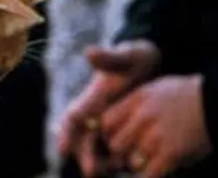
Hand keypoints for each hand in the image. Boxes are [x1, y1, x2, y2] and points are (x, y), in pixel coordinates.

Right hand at [57, 40, 159, 175]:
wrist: (155, 64)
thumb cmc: (136, 58)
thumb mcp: (126, 56)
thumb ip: (108, 57)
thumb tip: (89, 51)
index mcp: (92, 98)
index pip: (72, 117)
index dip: (65, 133)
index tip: (62, 148)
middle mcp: (96, 115)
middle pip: (83, 140)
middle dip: (85, 156)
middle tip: (91, 171)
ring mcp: (111, 125)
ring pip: (99, 150)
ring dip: (101, 164)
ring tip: (108, 173)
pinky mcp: (126, 132)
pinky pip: (118, 152)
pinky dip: (119, 163)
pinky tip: (128, 170)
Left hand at [101, 75, 210, 177]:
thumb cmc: (190, 95)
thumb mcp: (158, 88)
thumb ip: (135, 103)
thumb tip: (114, 119)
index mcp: (138, 99)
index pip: (106, 121)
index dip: (109, 134)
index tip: (118, 139)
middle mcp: (144, 116)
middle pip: (115, 144)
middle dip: (122, 153)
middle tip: (134, 154)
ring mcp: (158, 135)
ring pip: (131, 161)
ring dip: (140, 165)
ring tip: (152, 161)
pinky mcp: (173, 153)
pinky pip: (150, 174)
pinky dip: (152, 175)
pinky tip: (161, 170)